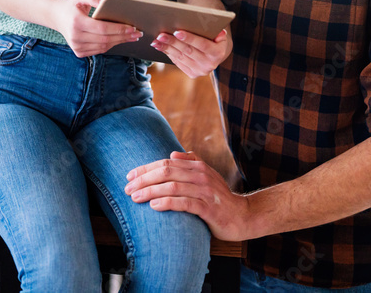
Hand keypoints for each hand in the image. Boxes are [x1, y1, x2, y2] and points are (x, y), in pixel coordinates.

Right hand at [52, 0, 141, 57]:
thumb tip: (106, 1)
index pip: (102, 29)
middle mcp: (75, 37)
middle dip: (123, 36)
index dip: (118, 29)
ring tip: (132, 37)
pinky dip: (111, 45)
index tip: (132, 27)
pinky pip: (99, 50)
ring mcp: (76, 47)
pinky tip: (119, 39)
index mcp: (76, 23)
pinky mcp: (79, 52)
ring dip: (119, 42)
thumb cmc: (72, 5)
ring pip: (103, 47)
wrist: (57, 17)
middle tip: (137, 33)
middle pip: (105, 39)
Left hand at [125, 151, 252, 241]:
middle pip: (166, 172)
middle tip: (127, 188)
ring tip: (135, 197)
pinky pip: (185, 203)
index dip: (145, 169)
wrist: (243, 216)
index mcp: (197, 166)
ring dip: (150, 191)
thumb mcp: (206, 176)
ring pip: (172, 187)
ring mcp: (205, 191)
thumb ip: (191, 163)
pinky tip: (154, 206)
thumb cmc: (219, 197)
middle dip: (143, 179)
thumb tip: (172, 154)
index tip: (129, 176)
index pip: (165, 163)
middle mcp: (200, 175)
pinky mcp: (209, 208)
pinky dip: (167, 203)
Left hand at [150, 28, 230, 77]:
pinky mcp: (192, 74)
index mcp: (217, 53)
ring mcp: (200, 71)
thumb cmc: (214, 39)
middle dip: (173, 42)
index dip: (190, 38)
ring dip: (166, 48)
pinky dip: (168, 53)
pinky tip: (160, 46)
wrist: (215, 55)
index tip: (177, 32)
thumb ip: (217, 32)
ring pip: (180, 57)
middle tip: (161, 35)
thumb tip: (215, 30)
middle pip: (188, 51)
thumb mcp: (219, 35)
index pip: (202, 44)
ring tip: (156, 40)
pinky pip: (177, 62)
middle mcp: (209, 64)